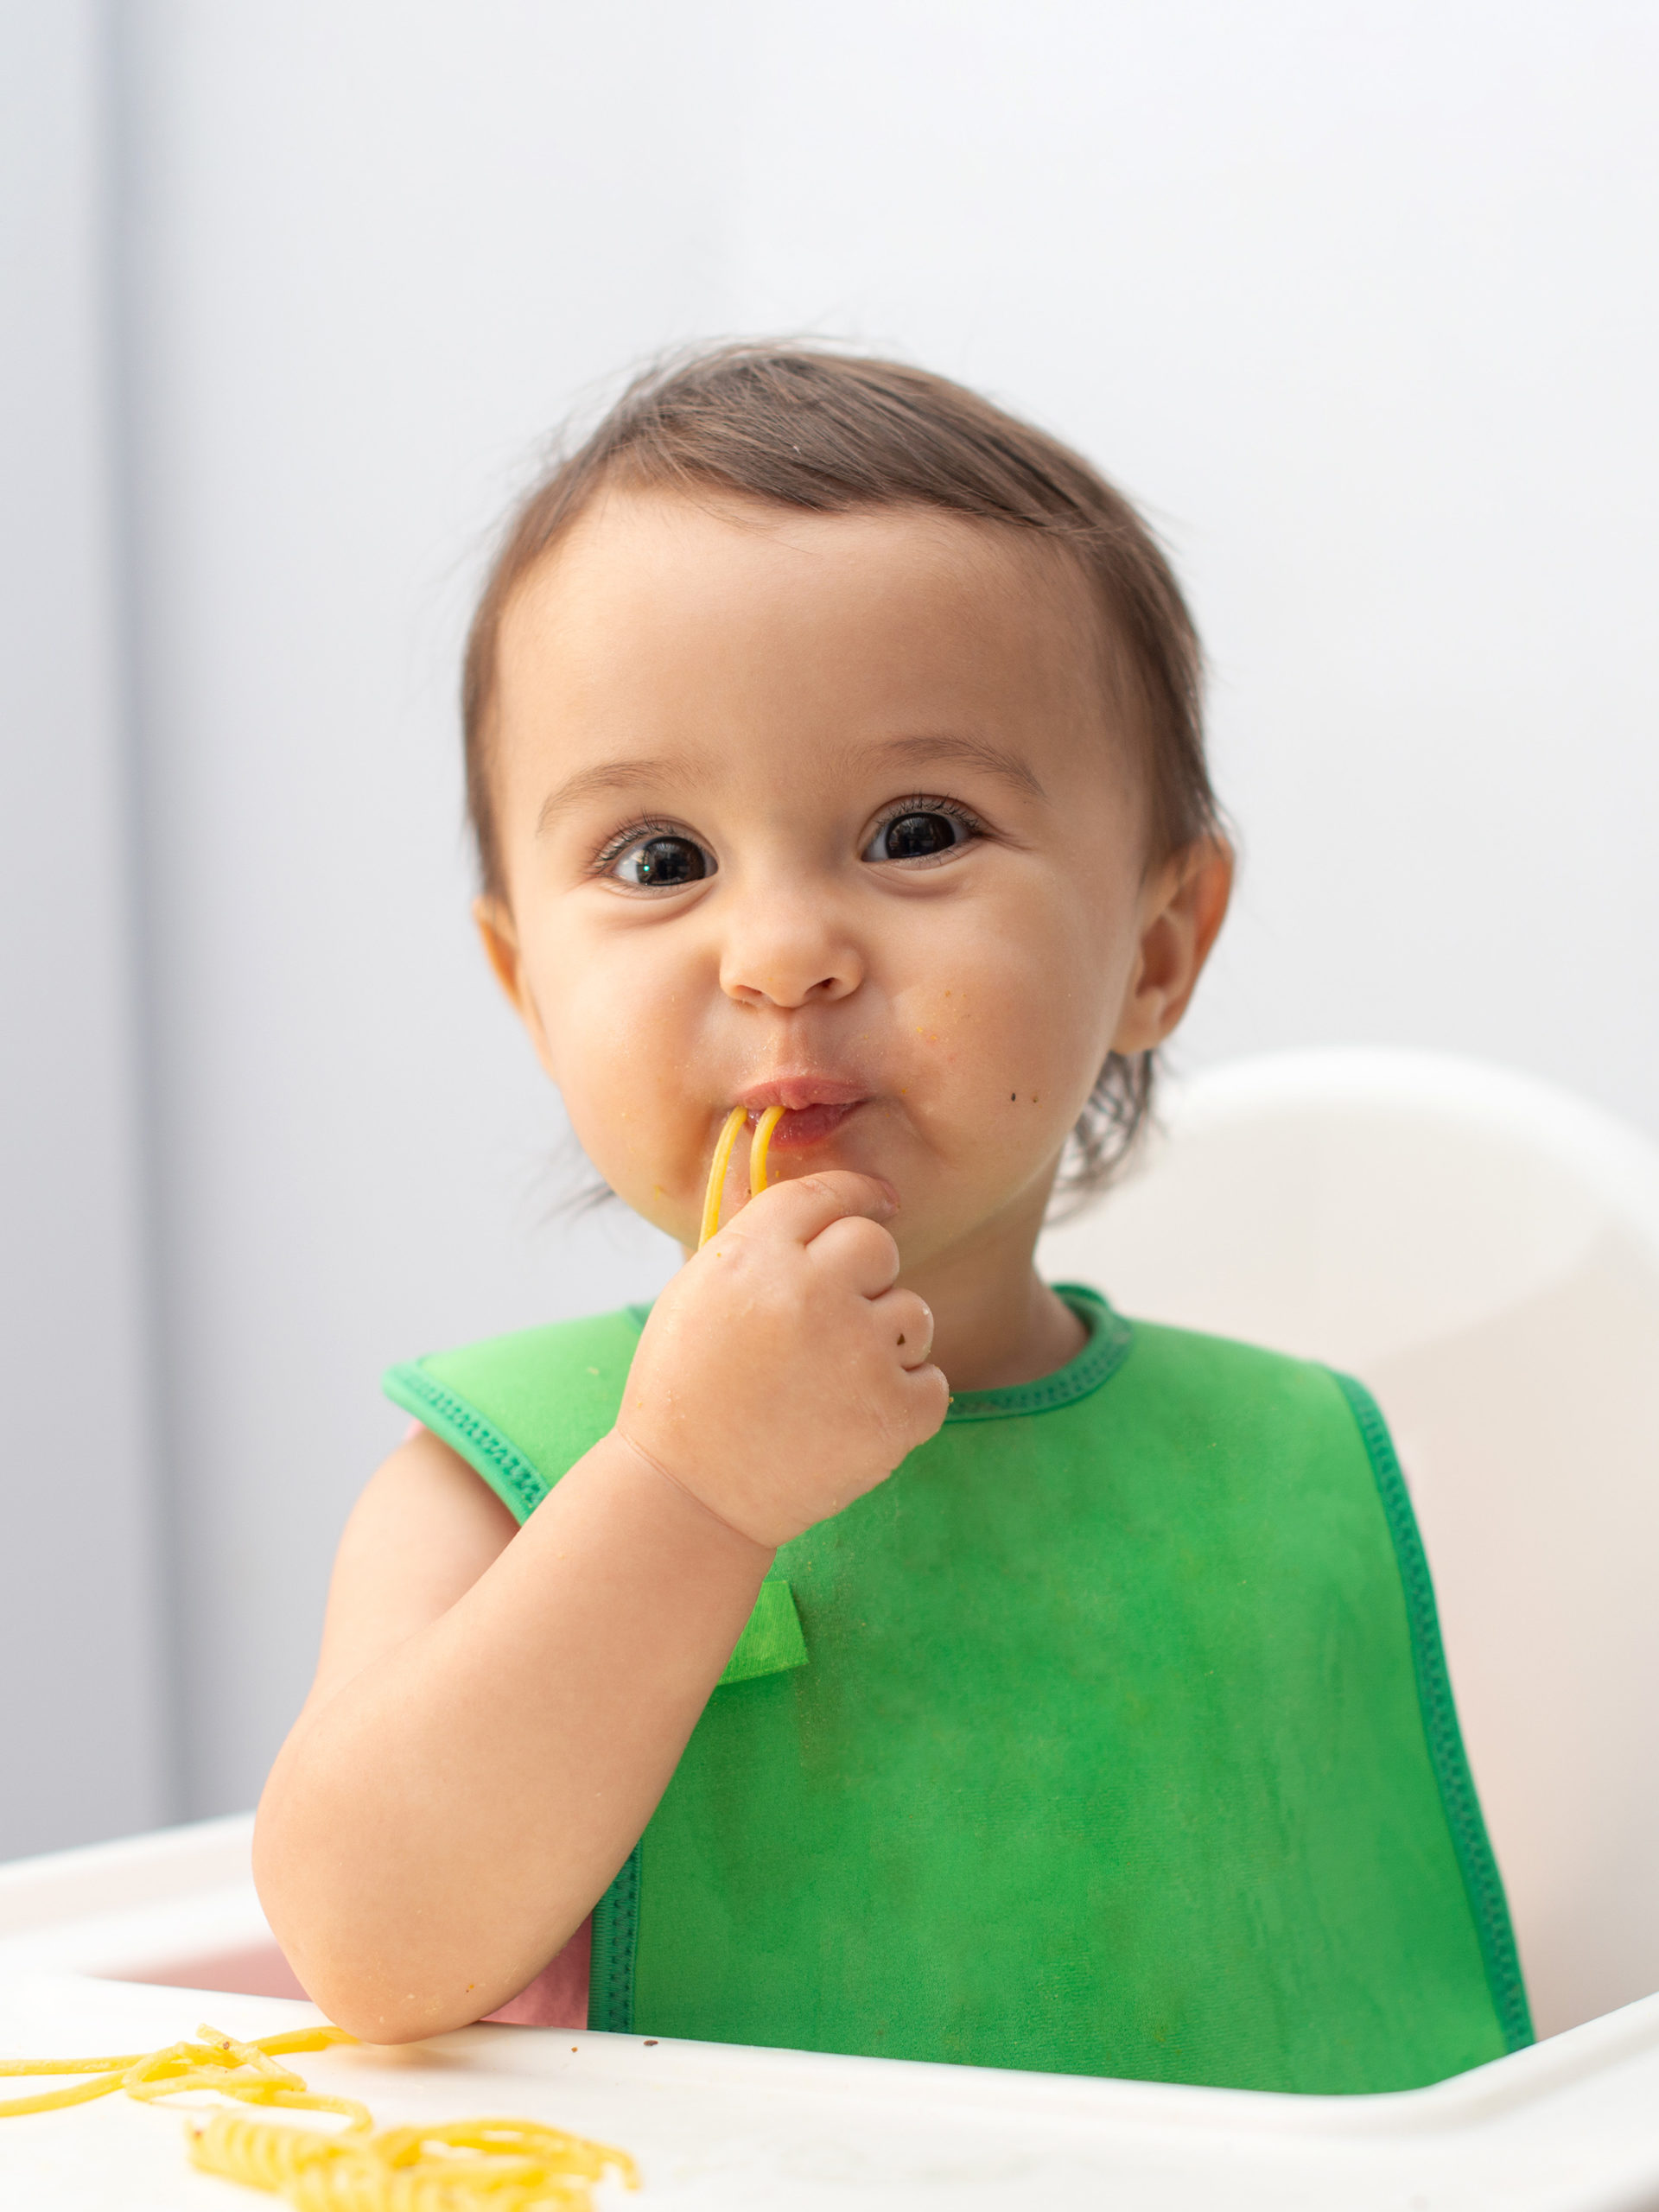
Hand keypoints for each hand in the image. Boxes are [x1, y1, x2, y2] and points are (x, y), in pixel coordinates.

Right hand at [615, 1173, 948, 1548]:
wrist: (690, 1497)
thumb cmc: (687, 1394)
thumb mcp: (696, 1295)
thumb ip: (758, 1245)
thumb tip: (821, 1202)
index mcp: (752, 1258)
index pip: (825, 1194)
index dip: (857, 1194)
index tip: (878, 1201)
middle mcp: (810, 1292)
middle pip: (877, 1245)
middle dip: (868, 1273)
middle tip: (842, 1314)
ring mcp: (858, 1353)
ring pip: (913, 1313)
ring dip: (887, 1340)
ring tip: (835, 1383)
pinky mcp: (894, 1412)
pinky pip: (931, 1380)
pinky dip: (905, 1399)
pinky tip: (856, 1418)